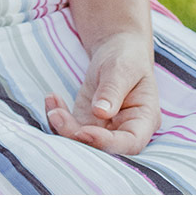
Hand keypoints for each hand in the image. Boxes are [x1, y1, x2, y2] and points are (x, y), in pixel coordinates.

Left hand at [45, 31, 159, 155]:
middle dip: (77, 136)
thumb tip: (101, 112)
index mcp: (144, 120)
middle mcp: (125, 130)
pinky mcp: (87, 121)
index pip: (130, 142)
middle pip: (104, 147)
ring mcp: (105, 128)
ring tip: (51, 105)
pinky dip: (58, 116)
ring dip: (63, 128)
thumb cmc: (126, 58)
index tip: (84, 131)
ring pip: (83, 140)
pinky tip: (51, 98)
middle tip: (56, 115)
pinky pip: (71, 127)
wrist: (117, 49)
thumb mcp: (122, 68)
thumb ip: (113, 89)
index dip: (107, 143)